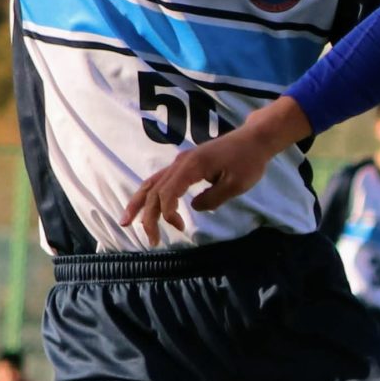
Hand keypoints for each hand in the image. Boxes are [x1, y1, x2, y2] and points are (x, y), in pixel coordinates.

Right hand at [120, 96, 307, 245]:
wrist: (253, 139)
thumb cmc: (249, 161)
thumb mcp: (236, 185)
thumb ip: (213, 198)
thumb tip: (193, 208)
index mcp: (191, 166)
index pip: (167, 193)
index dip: (167, 213)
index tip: (181, 228)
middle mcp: (180, 163)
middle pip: (154, 190)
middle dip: (148, 216)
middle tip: (152, 241)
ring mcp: (180, 162)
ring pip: (151, 183)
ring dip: (138, 203)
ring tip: (126, 222)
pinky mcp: (184, 164)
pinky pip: (160, 180)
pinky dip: (148, 194)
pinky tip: (144, 207)